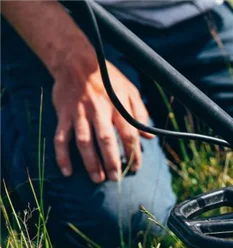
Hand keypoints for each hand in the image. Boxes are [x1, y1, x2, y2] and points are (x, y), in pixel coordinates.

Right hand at [52, 60, 153, 182]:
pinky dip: (62, 155)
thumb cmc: (108, 77)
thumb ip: (141, 113)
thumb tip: (149, 137)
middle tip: (116, 178)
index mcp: (118, 106)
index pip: (128, 134)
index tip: (135, 167)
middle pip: (106, 140)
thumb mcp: (130, 90)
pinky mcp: (64, 114)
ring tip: (97, 178)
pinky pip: (61, 137)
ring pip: (84, 141)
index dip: (133, 153)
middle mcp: (98, 110)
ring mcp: (79, 113)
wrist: (75, 61)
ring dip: (90, 162)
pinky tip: (67, 171)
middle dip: (112, 162)